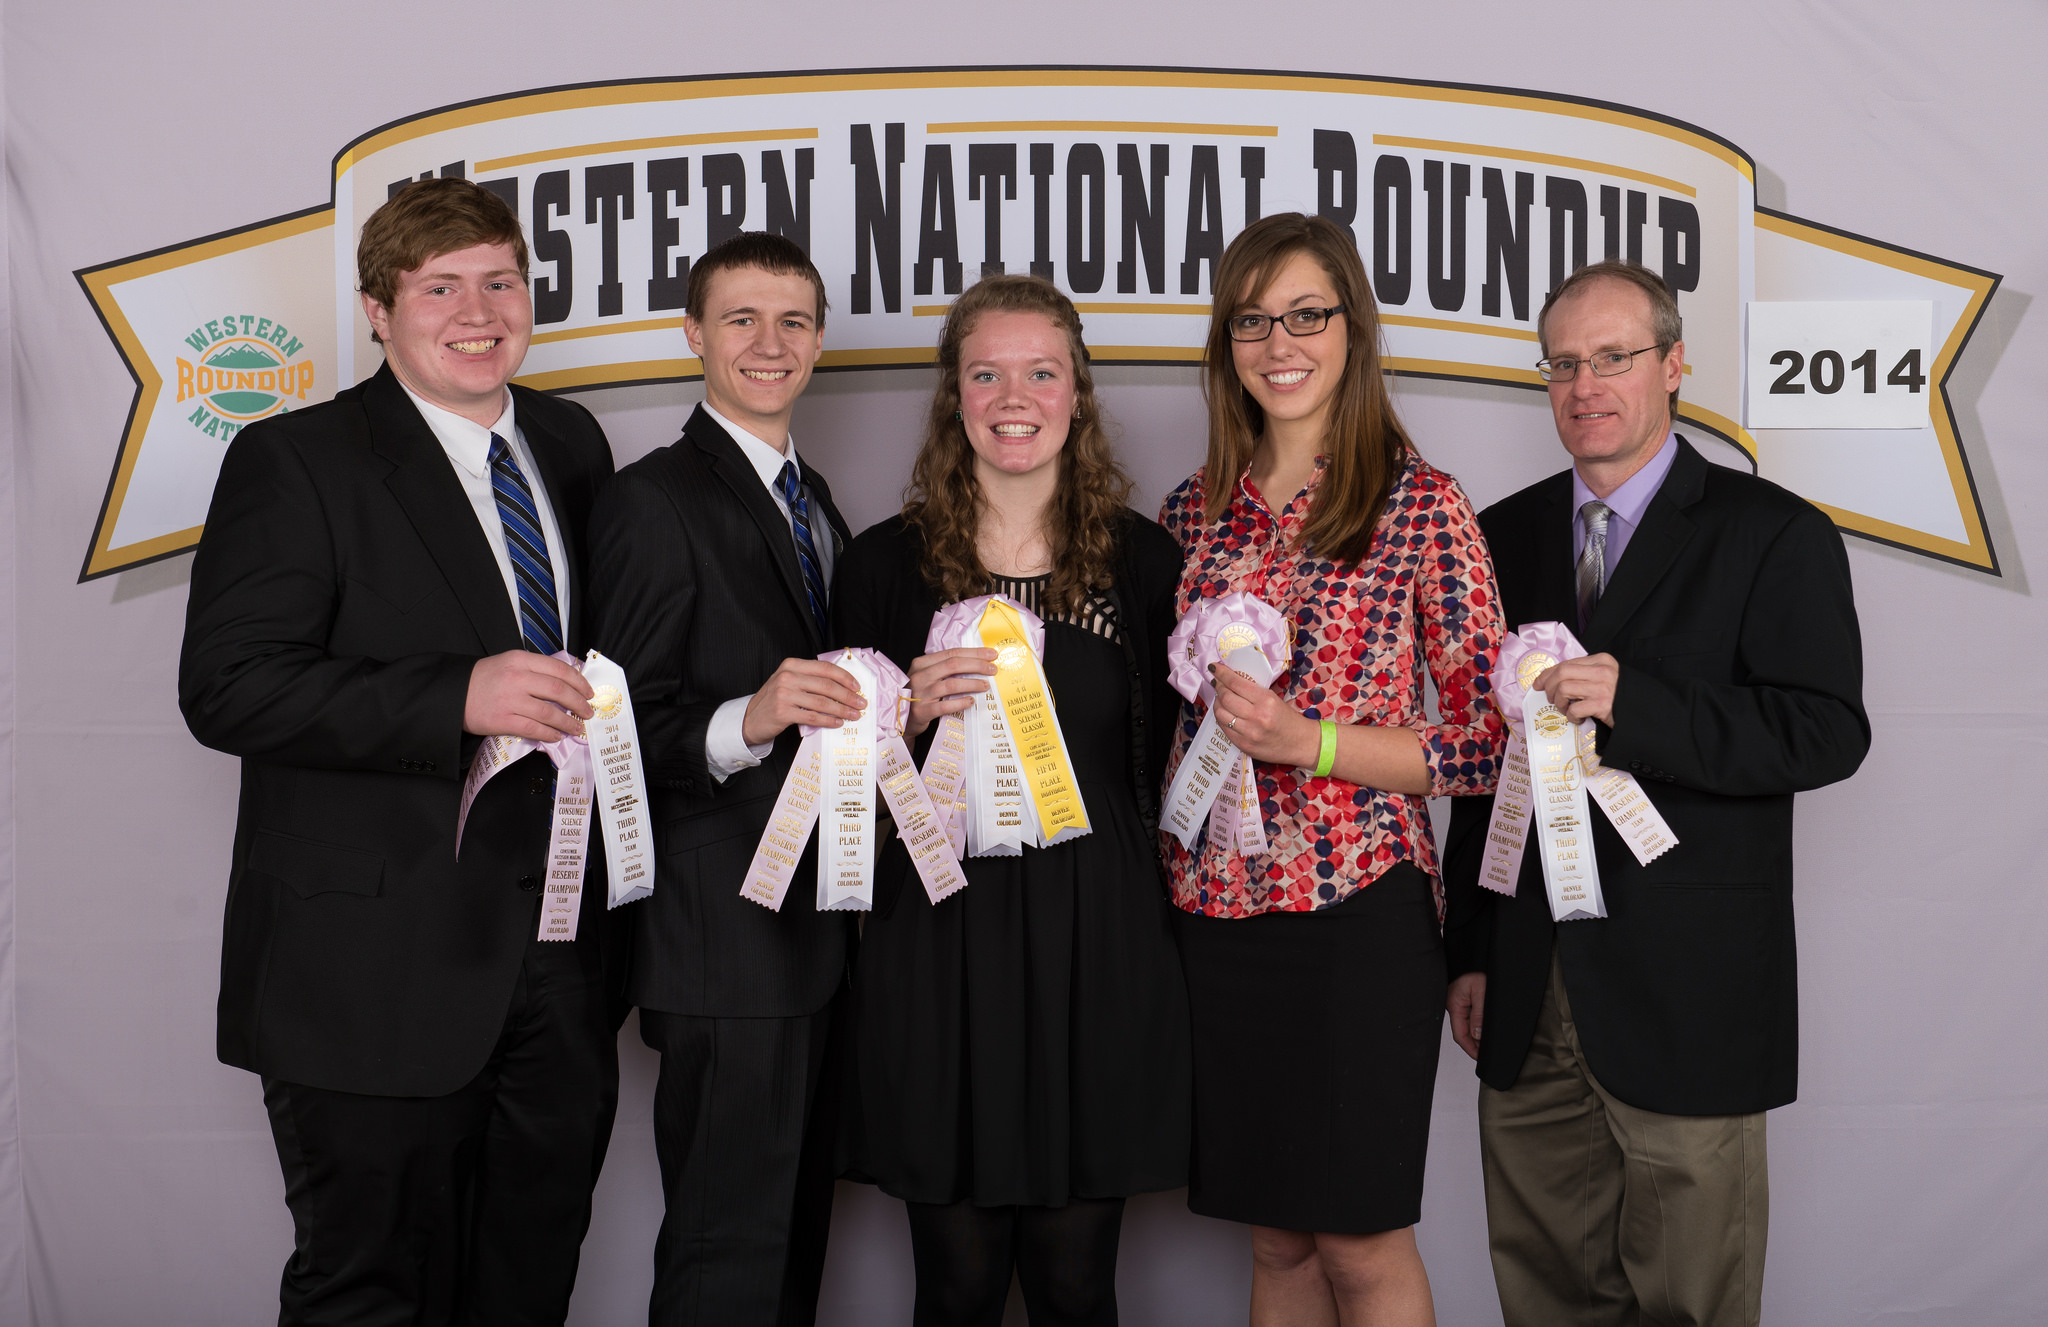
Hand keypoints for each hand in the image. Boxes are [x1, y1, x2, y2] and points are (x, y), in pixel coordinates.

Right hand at [465, 650, 593, 741]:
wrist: (454, 694)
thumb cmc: (483, 679)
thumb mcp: (509, 663)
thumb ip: (534, 669)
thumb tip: (566, 682)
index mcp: (520, 660)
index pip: (558, 669)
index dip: (579, 682)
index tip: (588, 691)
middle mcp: (517, 678)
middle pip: (558, 690)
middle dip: (579, 703)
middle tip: (587, 711)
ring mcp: (510, 700)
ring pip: (549, 713)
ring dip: (568, 722)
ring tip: (577, 727)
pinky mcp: (503, 720)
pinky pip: (534, 729)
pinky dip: (550, 734)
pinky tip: (557, 736)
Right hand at [742, 657, 865, 744]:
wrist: (750, 719)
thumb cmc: (774, 700)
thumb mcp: (789, 682)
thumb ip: (810, 680)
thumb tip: (843, 687)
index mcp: (792, 665)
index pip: (824, 668)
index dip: (844, 677)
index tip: (857, 687)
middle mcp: (787, 676)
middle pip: (826, 685)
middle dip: (848, 696)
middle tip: (861, 703)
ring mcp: (784, 694)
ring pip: (822, 702)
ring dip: (842, 710)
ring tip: (854, 715)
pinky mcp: (783, 712)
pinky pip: (813, 717)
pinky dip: (828, 720)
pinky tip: (837, 723)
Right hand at [904, 647, 996, 737]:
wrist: (900, 718)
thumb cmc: (918, 694)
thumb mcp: (926, 676)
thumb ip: (944, 669)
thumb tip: (975, 662)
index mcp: (921, 663)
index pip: (951, 653)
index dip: (973, 653)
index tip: (991, 655)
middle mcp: (920, 676)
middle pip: (953, 665)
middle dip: (977, 665)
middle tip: (992, 669)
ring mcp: (920, 693)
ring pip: (951, 684)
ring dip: (972, 683)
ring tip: (985, 685)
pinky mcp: (922, 711)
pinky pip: (945, 705)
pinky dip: (960, 703)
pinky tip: (971, 701)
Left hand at [1209, 663, 1317, 767]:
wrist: (1300, 743)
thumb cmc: (1287, 719)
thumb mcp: (1274, 698)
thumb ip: (1253, 690)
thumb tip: (1230, 679)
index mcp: (1266, 700)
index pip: (1236, 683)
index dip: (1221, 674)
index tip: (1214, 668)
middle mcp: (1256, 716)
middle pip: (1225, 698)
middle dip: (1218, 688)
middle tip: (1218, 684)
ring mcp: (1249, 733)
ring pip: (1221, 714)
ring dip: (1217, 704)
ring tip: (1221, 699)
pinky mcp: (1243, 745)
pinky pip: (1224, 729)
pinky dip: (1222, 719)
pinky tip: (1225, 714)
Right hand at [1448, 972, 1486, 1060]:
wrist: (1476, 955)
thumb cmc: (1476, 968)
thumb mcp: (1481, 992)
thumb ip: (1479, 1015)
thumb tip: (1478, 1035)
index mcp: (1454, 1005)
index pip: (1460, 1034)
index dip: (1470, 1048)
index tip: (1480, 1058)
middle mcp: (1453, 1005)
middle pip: (1462, 1032)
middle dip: (1473, 1045)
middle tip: (1485, 1054)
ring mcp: (1457, 1002)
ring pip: (1465, 1025)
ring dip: (1475, 1036)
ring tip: (1486, 1045)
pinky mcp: (1462, 999)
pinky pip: (1468, 1017)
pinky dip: (1475, 1026)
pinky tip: (1483, 1031)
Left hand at [1535, 654, 1619, 726]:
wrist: (1641, 713)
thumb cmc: (1619, 696)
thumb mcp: (1604, 677)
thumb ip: (1585, 674)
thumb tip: (1553, 679)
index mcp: (1602, 660)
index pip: (1567, 663)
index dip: (1547, 674)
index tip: (1538, 684)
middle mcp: (1602, 671)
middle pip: (1562, 673)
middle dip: (1549, 687)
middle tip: (1550, 699)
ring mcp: (1603, 687)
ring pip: (1564, 689)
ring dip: (1559, 703)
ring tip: (1567, 709)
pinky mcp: (1602, 705)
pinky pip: (1574, 709)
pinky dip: (1571, 716)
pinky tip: (1578, 719)